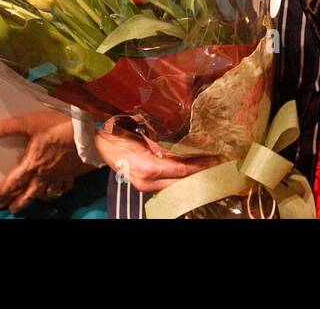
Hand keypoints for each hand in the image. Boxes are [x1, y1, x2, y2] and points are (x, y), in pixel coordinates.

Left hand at [0, 111, 90, 212]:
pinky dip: (58, 191)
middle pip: (29, 195)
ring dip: (37, 198)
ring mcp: (59, 176)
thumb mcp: (31, 122)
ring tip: (33, 199)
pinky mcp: (72, 173)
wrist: (86, 133)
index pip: (13, 183)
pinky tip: (56, 190)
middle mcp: (44, 175)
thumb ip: (9, 127)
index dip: (2, 192)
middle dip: (19, 203)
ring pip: (46, 194)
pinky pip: (64, 188)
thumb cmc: (59, 126)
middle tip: (11, 208)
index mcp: (32, 164)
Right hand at [94, 128, 215, 193]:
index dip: (198, 164)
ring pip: (176, 185)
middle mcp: (148, 181)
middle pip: (181, 180)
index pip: (180, 169)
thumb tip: (185, 143)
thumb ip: (161, 143)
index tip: (214, 157)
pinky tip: (193, 173)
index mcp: (148, 167)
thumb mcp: (141, 134)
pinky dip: (182, 180)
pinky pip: (168, 185)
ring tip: (210, 168)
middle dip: (200, 173)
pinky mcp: (145, 186)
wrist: (100, 144)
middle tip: (218, 164)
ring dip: (193, 177)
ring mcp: (146, 186)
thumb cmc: (119, 134)